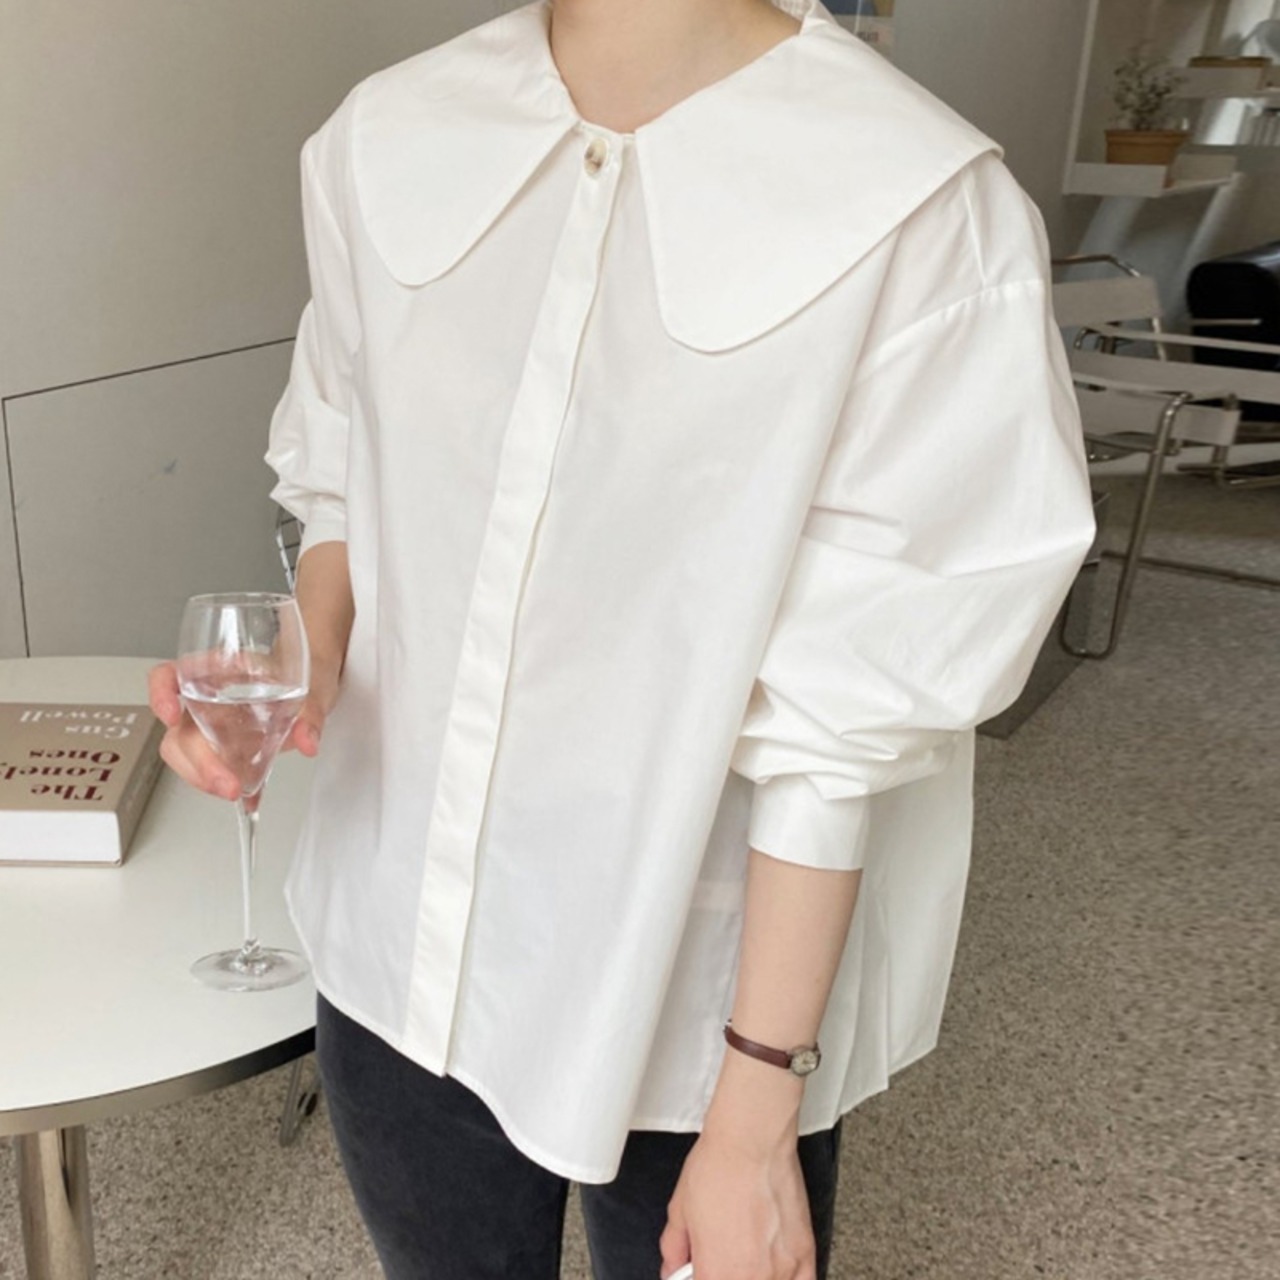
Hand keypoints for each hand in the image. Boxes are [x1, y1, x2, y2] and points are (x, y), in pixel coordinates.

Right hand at [147, 657, 339, 800]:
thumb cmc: (303, 672)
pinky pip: (215, 769)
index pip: (172, 675)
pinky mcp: (226, 748)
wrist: (315, 682)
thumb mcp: (313, 687)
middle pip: (180, 730)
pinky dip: (227, 785)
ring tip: (235, 791)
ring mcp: (213, 726)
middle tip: (226, 784)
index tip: (171, 716)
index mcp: (220, 671)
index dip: (161, 693)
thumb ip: (310, 713)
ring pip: (186, 754)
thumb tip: (307, 740)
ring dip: (204, 777)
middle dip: (199, 762)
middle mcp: (208, 700)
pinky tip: (248, 797)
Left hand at [659, 1121, 815, 1279]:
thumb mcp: (679, 1210)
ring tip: (746, 1254)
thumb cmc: (718, 1167)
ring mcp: (781, 1271)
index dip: (699, 1276)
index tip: (701, 1267)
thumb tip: (673, 1267)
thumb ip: (673, 1249)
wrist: (752, 1141)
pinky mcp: (804, 1254)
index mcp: (716, 1275)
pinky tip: (773, 1270)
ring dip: (754, 1276)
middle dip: (727, 1274)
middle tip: (723, 1257)